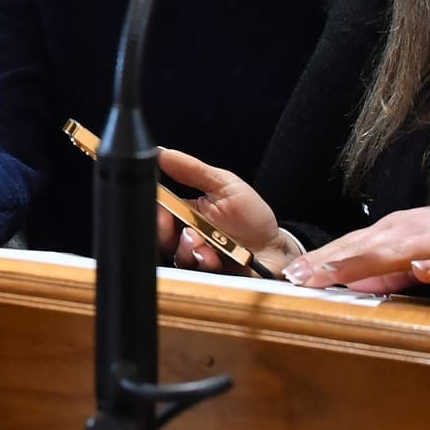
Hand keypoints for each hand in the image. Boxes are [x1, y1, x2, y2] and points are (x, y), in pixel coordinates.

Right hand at [156, 148, 301, 273]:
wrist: (275, 249)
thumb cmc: (251, 217)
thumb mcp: (224, 184)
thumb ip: (193, 170)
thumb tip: (162, 153)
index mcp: (185, 212)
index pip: (158, 209)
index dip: (154, 211)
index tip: (160, 210)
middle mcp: (185, 236)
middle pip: (159, 236)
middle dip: (165, 232)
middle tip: (183, 228)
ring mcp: (194, 258)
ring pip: (174, 256)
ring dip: (185, 249)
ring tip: (201, 244)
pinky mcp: (205, 277)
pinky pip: (192, 274)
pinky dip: (201, 264)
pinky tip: (213, 258)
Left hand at [281, 194, 429, 292]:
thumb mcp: (420, 252)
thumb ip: (388, 269)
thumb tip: (351, 284)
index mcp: (400, 231)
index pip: (353, 245)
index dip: (323, 259)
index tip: (290, 274)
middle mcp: (417, 229)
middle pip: (367, 246)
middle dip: (331, 261)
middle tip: (298, 276)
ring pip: (403, 250)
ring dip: (368, 260)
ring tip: (337, 273)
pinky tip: (422, 271)